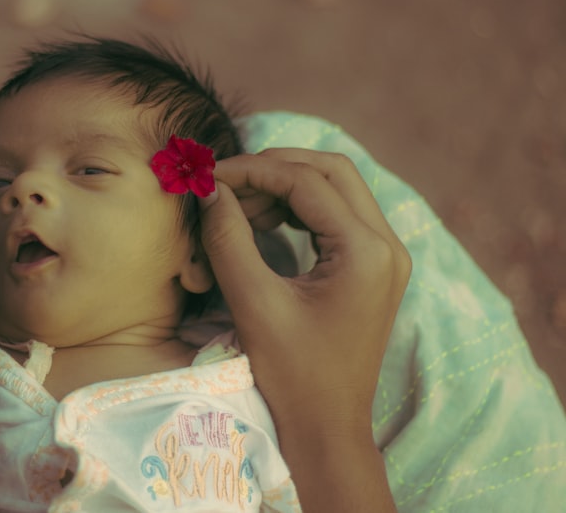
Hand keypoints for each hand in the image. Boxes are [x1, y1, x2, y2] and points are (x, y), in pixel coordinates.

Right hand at [197, 148, 410, 511]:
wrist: (327, 428)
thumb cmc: (291, 374)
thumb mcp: (253, 302)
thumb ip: (229, 238)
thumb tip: (210, 189)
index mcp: (365, 252)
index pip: (307, 182)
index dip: (253, 170)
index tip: (210, 176)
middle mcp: (387, 245)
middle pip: (331, 171)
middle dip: (274, 167)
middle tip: (225, 181)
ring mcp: (386, 255)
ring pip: (336, 188)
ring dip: (285, 186)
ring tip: (237, 205)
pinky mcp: (374, 267)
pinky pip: (338, 215)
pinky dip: (299, 208)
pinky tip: (262, 221)